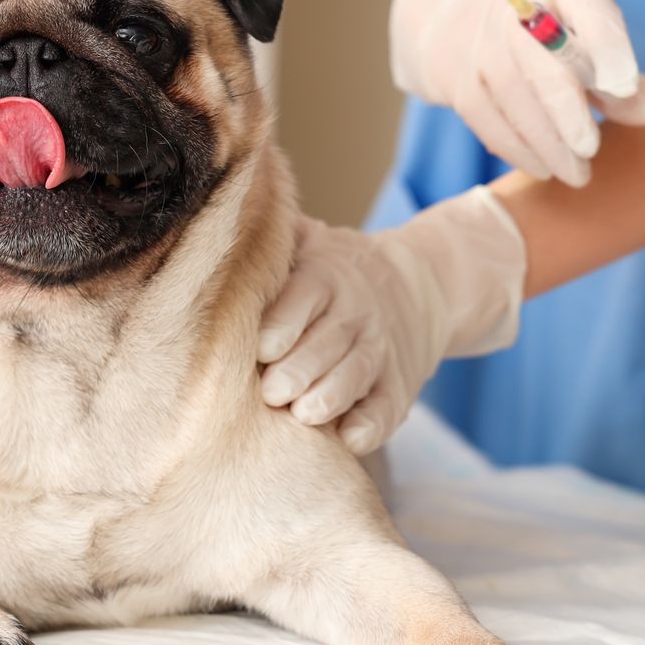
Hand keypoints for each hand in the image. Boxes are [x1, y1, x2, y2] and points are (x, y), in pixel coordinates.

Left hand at [257, 187, 525, 453]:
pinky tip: (349, 438)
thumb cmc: (333, 270)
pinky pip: (386, 410)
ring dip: (332, 396)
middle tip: (273, 391)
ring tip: (305, 414)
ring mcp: (378, 353)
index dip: (284, 323)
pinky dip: (371, 426)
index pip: (306, 296)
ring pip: (356, 376)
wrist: (418, 286)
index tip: (262, 347)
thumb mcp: (310, 240)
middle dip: (300, 369)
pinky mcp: (397, 389)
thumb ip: (273, 233)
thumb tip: (225, 206)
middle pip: (329, 342)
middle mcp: (354, 314)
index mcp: (326, 277)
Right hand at [391, 0, 644, 186]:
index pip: (586, 3)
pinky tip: (544, 168)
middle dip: (566, 108)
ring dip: (547, 144)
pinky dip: (518, 149)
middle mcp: (516, 9)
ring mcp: (479, 43)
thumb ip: (621, 76)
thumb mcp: (584, 37)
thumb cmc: (542, 35)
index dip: (607, 42)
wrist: (451, 18)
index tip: (626, 85)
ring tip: (578, 175)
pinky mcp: (456, 80)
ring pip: (515, 97)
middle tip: (590, 149)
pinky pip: (488, 120)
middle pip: (542, 58)